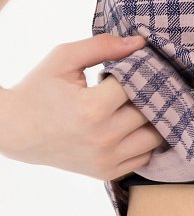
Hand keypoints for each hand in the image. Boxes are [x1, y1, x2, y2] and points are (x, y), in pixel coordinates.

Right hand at [0, 33, 165, 179]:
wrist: (17, 131)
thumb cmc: (39, 91)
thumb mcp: (63, 59)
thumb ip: (102, 46)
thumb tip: (141, 43)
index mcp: (92, 108)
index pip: (138, 84)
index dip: (141, 71)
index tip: (137, 64)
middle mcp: (103, 138)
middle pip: (150, 112)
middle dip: (149, 95)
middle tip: (142, 84)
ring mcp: (107, 159)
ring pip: (154, 138)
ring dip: (152, 120)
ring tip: (139, 106)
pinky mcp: (107, 172)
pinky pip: (144, 158)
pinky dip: (144, 142)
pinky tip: (132, 127)